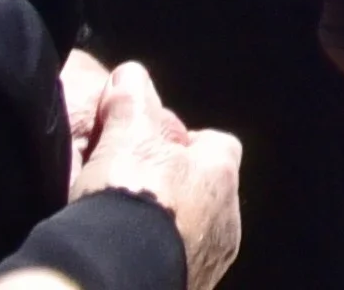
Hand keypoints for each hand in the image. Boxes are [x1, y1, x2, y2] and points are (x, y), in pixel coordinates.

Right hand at [65, 50, 246, 288]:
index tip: (151, 148)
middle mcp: (228, 217)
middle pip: (206, 191)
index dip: (183, 143)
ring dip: (167, 229)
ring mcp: (210, 259)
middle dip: (175, 189)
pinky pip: (178, 267)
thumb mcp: (124, 137)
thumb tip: (130, 75)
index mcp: (221, 172)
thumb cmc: (129, 198)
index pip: (217, 144)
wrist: (116, 274)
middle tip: (134, 191)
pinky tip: (125, 257)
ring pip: (193, 233)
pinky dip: (156, 260)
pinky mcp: (190, 286)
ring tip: (124, 230)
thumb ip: (130, 103)